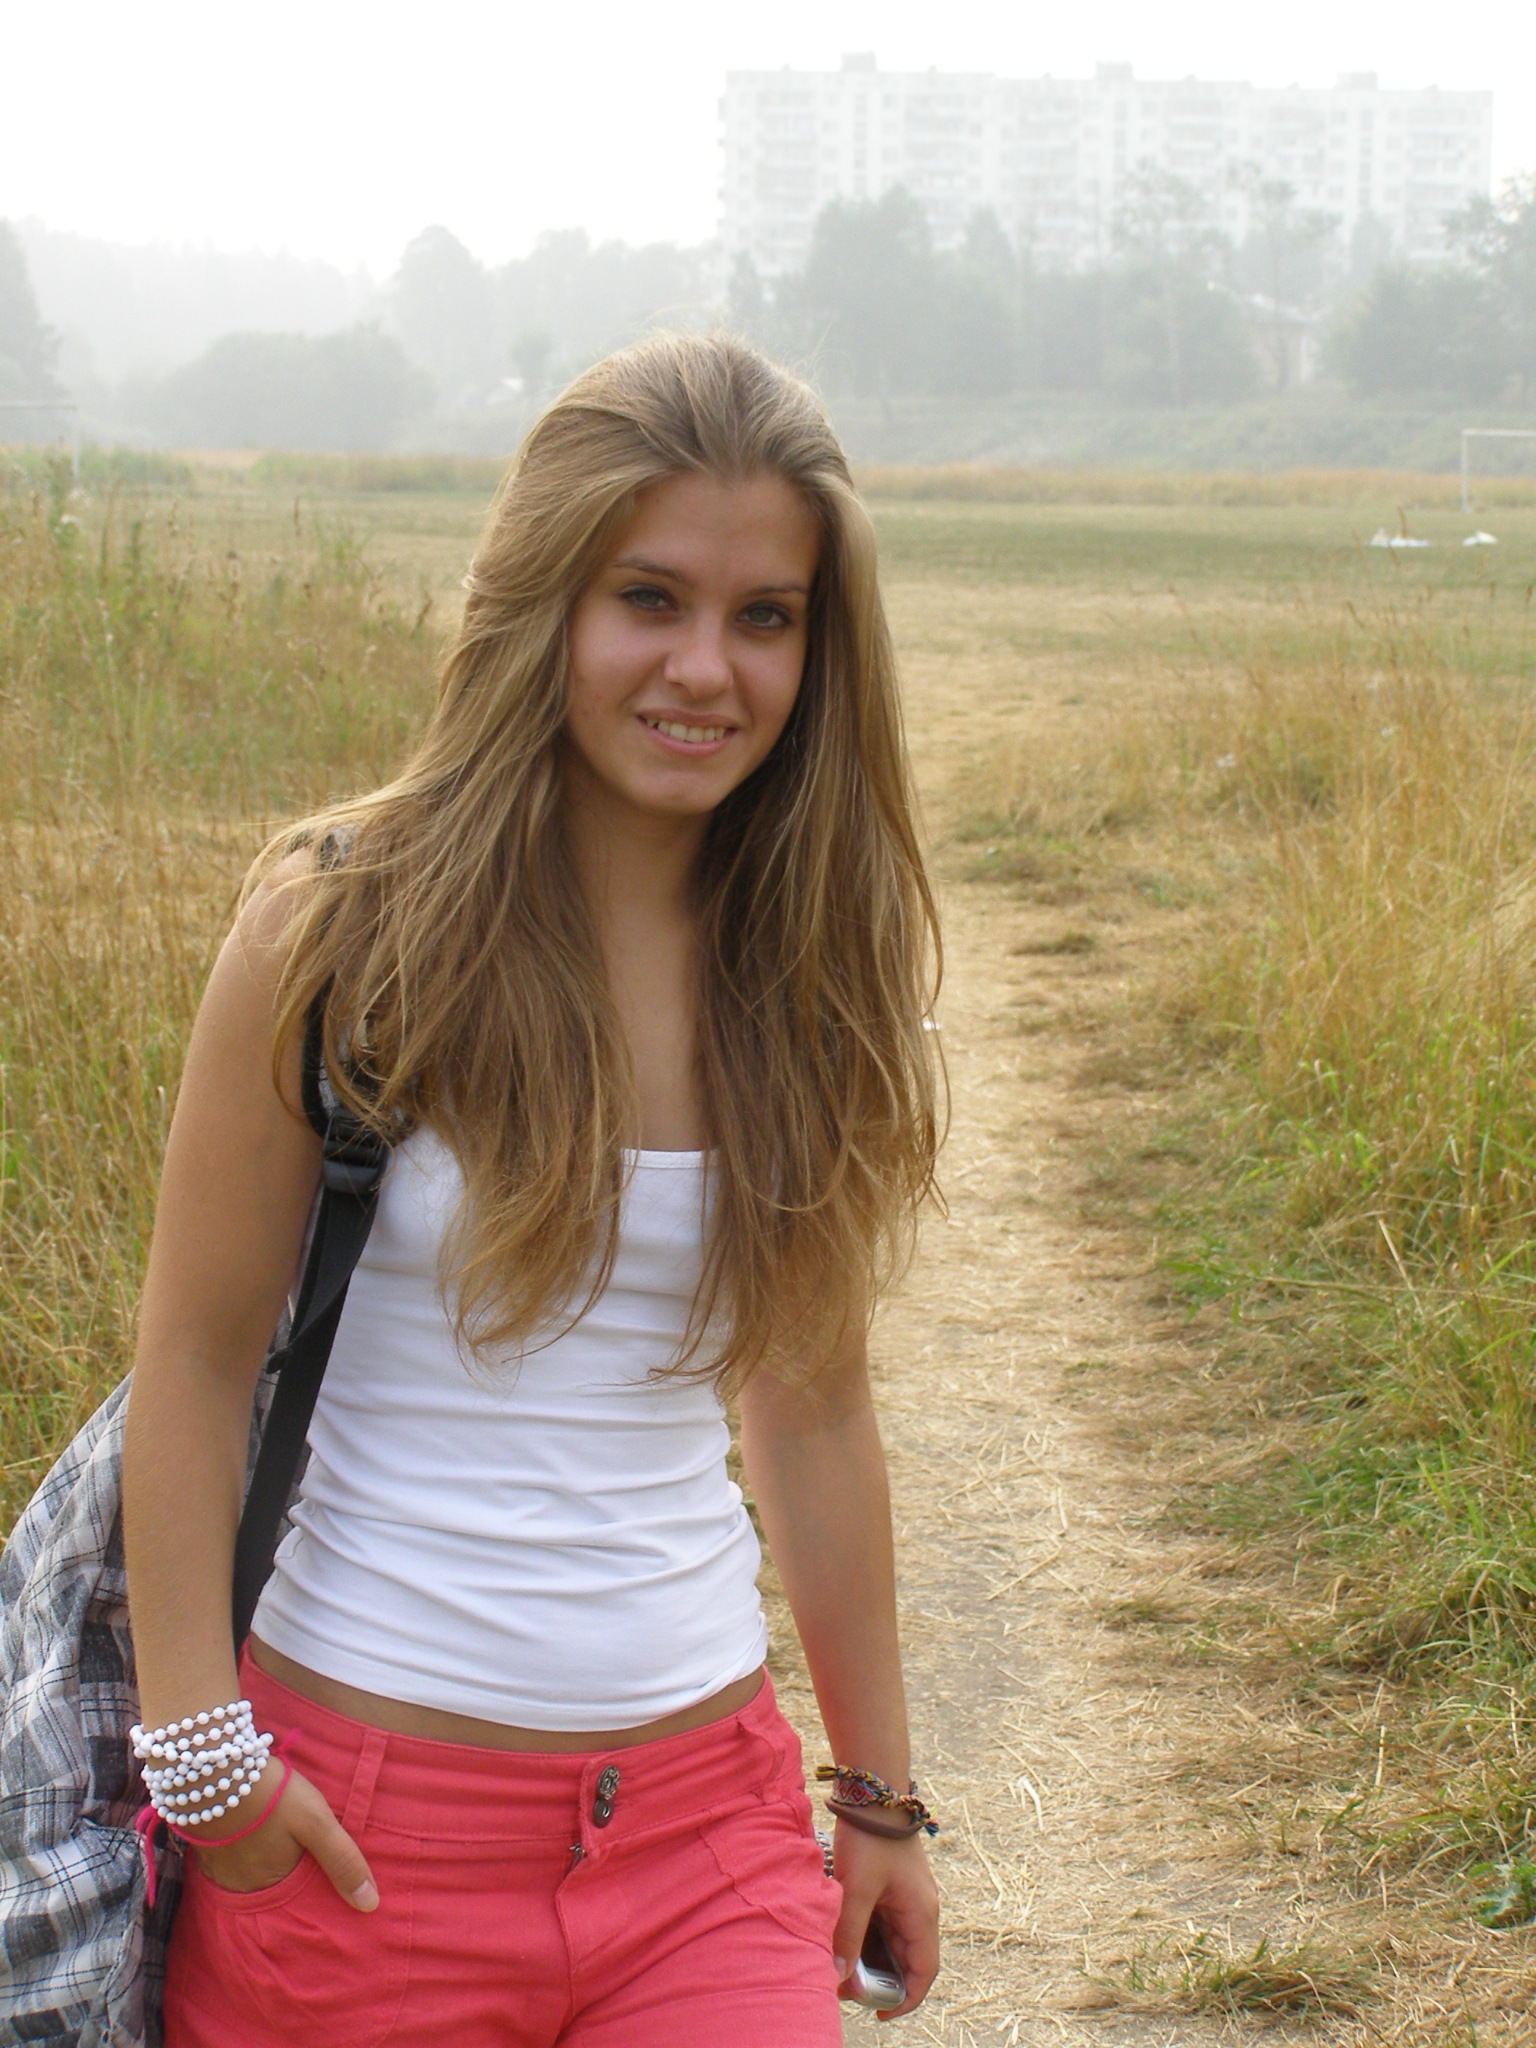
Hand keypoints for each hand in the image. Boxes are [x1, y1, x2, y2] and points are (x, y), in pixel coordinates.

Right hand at [190, 1760, 377, 1908]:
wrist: (216, 1768)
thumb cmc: (273, 1798)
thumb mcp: (318, 1825)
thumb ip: (343, 1861)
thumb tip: (370, 1905)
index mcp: (270, 1887)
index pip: (295, 1899)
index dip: (308, 1885)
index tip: (317, 1868)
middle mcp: (239, 1887)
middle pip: (269, 1885)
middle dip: (283, 1871)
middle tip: (295, 1847)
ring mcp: (216, 1868)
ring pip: (246, 1871)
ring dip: (259, 1858)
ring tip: (274, 1836)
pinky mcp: (202, 1845)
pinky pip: (226, 1856)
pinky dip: (239, 1847)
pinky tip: (248, 1828)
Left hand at [831, 1820, 938, 2019]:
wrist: (873, 1789)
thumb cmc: (870, 1838)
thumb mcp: (856, 1889)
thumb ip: (848, 1935)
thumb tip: (837, 1977)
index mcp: (921, 1914)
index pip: (923, 1972)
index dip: (905, 2000)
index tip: (879, 2015)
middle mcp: (919, 1909)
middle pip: (905, 1960)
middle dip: (878, 1979)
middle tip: (845, 1987)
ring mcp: (907, 1896)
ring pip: (891, 1941)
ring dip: (869, 1957)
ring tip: (838, 1964)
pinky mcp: (892, 1885)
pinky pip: (883, 1921)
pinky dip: (865, 1934)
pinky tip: (842, 1935)